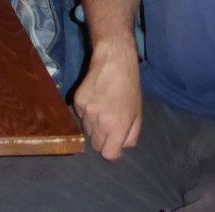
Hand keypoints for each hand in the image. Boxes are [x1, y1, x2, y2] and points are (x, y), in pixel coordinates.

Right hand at [73, 42, 142, 159]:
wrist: (113, 61)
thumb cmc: (130, 87)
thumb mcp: (138, 113)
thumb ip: (132, 135)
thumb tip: (122, 147)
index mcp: (117, 126)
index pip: (108, 154)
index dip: (112, 152)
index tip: (115, 146)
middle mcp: (99, 121)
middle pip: (96, 145)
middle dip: (103, 141)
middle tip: (110, 127)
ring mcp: (85, 111)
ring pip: (86, 131)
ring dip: (94, 128)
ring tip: (102, 111)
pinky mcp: (76, 102)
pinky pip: (80, 117)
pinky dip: (86, 114)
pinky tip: (95, 101)